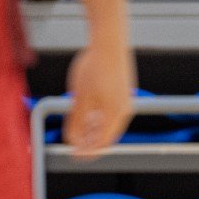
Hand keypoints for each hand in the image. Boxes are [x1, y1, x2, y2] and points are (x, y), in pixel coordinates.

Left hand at [65, 39, 135, 158]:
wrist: (109, 41)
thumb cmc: (95, 67)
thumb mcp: (80, 98)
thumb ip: (76, 121)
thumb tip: (72, 140)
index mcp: (115, 115)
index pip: (102, 143)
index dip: (87, 152)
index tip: (75, 157)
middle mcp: (124, 109)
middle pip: (108, 135)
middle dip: (91, 142)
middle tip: (76, 146)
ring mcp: (126, 99)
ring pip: (110, 122)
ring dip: (95, 129)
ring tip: (80, 131)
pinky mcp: (123, 90)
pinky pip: (112, 111)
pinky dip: (100, 117)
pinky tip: (89, 112)